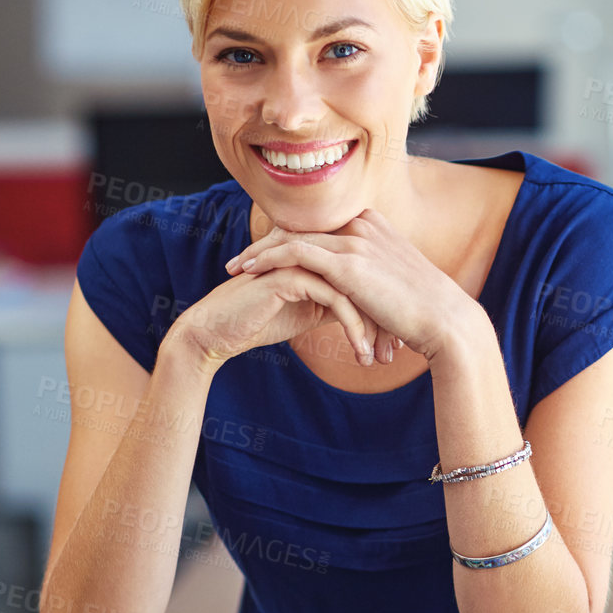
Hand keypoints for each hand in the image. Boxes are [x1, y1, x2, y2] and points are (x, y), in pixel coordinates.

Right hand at [164, 265, 373, 370]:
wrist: (218, 331)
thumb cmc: (261, 321)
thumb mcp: (310, 313)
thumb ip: (336, 304)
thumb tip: (370, 315)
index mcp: (320, 259)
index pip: (365, 280)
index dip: (383, 312)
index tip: (394, 344)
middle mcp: (314, 254)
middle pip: (365, 282)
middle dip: (383, 320)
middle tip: (393, 353)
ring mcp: (302, 260)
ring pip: (355, 289)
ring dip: (371, 327)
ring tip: (378, 358)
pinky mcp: (290, 275)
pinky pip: (335, 298)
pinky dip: (352, 327)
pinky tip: (359, 351)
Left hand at [221, 207, 477, 364]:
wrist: (446, 320)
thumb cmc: (425, 312)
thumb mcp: (395, 285)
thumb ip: (373, 278)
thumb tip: (360, 294)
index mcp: (375, 226)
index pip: (319, 226)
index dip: (288, 238)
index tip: (264, 254)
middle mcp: (364, 224)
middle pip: (301, 226)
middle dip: (267, 241)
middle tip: (240, 259)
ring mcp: (356, 240)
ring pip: (292, 236)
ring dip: (259, 252)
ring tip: (235, 268)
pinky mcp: (348, 262)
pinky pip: (295, 253)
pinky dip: (268, 260)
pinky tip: (249, 272)